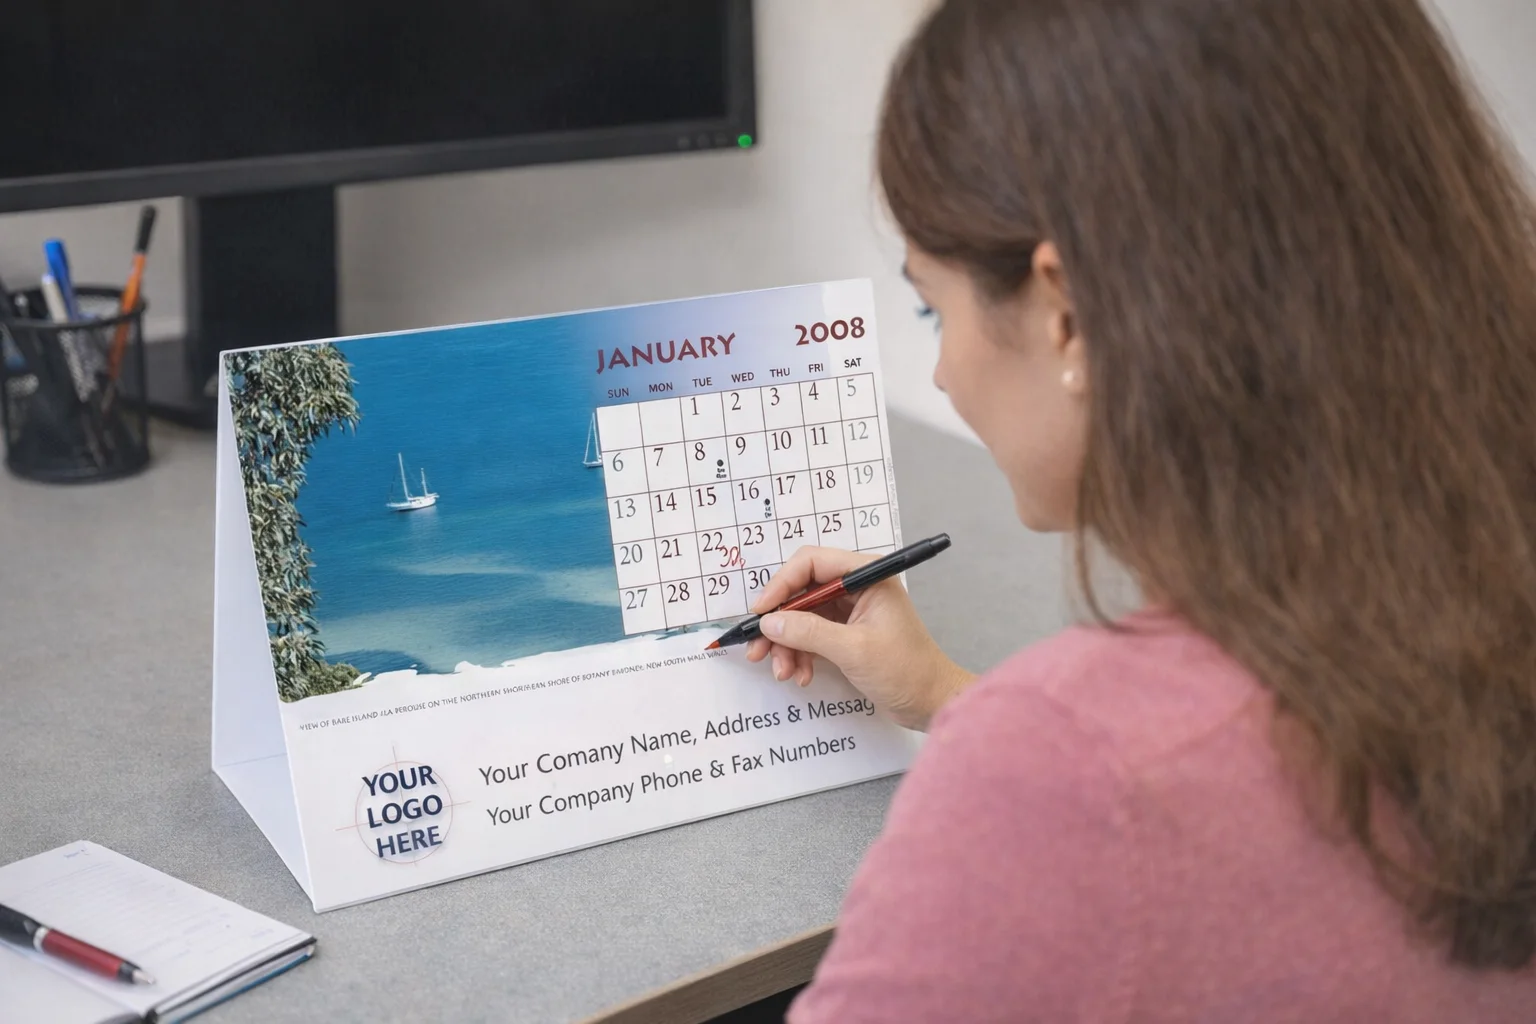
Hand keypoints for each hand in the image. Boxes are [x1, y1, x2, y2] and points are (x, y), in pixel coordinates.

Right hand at [745, 546, 972, 730]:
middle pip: (802, 591)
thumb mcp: (854, 650)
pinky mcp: (846, 634)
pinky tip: (800, 674)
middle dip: (780, 621)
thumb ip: (809, 633)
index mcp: (867, 575)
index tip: (761, 612)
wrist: (931, 703)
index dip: (781, 584)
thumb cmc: (907, 671)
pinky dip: (800, 653)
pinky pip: (811, 636)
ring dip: (787, 644)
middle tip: (758, 648)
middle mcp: (857, 587)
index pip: (811, 563)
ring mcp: (851, 611)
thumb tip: (770, 623)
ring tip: (782, 671)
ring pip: (802, 617)